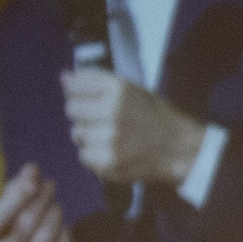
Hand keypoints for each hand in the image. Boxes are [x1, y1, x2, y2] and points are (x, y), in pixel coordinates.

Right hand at [0, 164, 71, 241]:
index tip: (34, 179)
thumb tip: (32, 170)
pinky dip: (65, 234)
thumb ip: (20, 186)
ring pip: (44, 238)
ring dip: (54, 216)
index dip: (17, 198)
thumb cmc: (16, 225)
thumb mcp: (11, 204)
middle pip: (24, 225)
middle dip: (41, 201)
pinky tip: (63, 227)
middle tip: (50, 185)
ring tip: (56, 205)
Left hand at [61, 66, 209, 187]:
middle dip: (83, 115)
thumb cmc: (153, 116)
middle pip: (72, 110)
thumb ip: (96, 81)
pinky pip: (83, 156)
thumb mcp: (130, 90)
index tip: (90, 99)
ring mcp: (110, 140)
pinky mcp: (109, 163)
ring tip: (111, 138)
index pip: (75, 86)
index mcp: (119, 90)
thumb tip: (63, 78)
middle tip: (103, 120)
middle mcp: (113, 112)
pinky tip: (112, 152)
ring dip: (89, 137)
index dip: (79, 93)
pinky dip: (94, 155)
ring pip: (76, 134)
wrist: (179, 149)